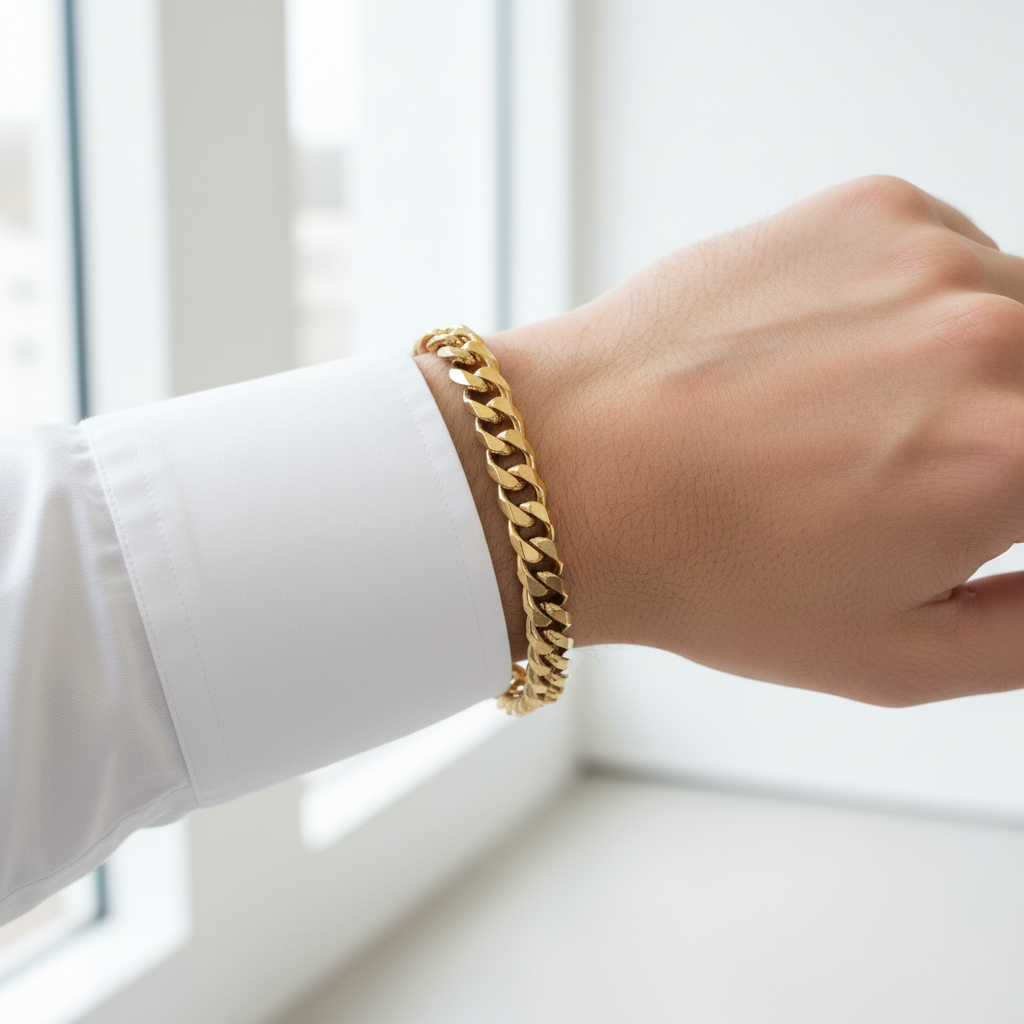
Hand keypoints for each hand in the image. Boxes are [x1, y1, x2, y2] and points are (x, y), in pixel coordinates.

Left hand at [418, 176, 1023, 705]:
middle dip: (1012, 434)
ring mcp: (924, 256)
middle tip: (924, 470)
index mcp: (1011, 456)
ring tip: (860, 420)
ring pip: (1019, 310)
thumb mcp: (893, 658)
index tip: (980, 503)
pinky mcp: (867, 208)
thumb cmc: (699, 565)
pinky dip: (919, 308)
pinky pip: (950, 257)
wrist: (572, 468)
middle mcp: (987, 336)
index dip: (1013, 493)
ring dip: (976, 367)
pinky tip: (830, 362)